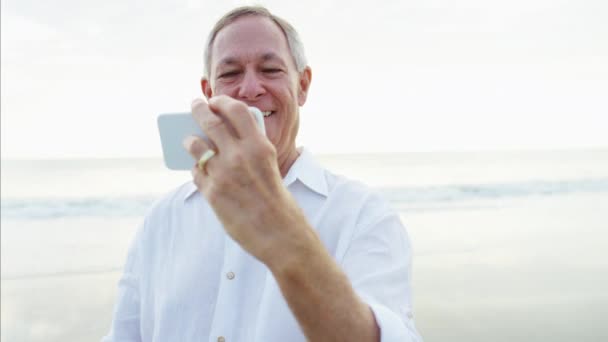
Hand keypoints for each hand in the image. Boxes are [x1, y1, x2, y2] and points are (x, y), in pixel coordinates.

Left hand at [183, 95, 308, 263]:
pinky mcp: (212, 193)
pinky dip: (196, 168)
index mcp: (259, 146)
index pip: (235, 110)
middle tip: (194, 105)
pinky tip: (199, 169)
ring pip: (195, 145)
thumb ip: (251, 147)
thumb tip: (226, 136)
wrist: (279, 234)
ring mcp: (223, 174)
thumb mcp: (270, 164)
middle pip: (210, 121)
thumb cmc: (277, 199)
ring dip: (190, 140)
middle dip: (198, 109)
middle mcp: (239, 155)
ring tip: (188, 139)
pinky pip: (196, 172)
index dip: (222, 101)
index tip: (215, 100)